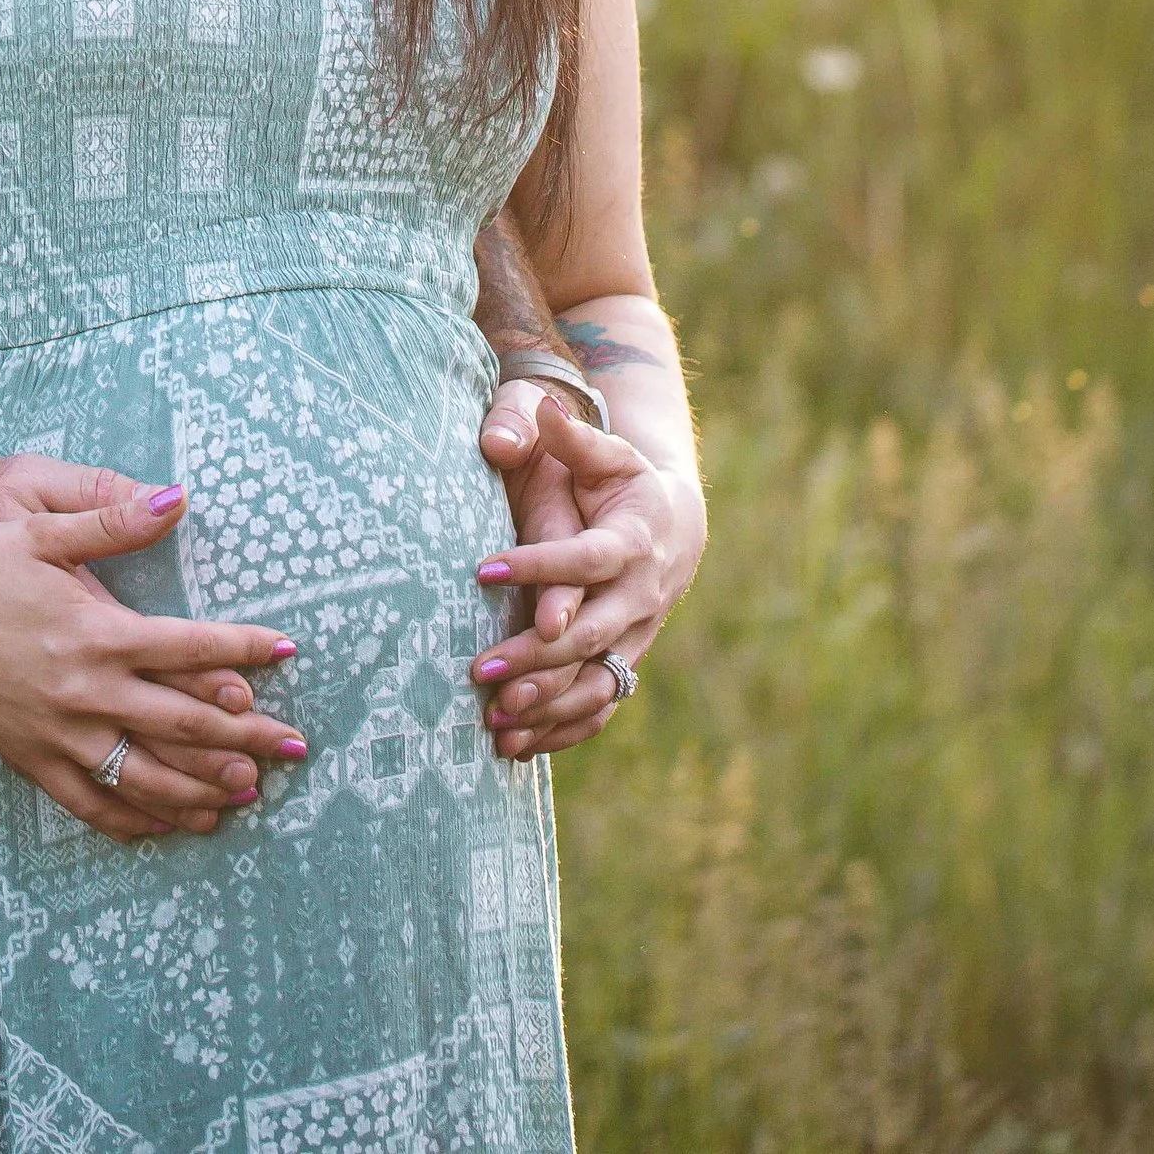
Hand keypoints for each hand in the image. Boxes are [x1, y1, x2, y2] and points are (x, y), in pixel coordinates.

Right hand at [0, 473, 304, 840]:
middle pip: (185, 723)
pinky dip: (136, 819)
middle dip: (247, 737)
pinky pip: (92, 803)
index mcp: (96, 632)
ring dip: (204, 789)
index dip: (243, 650)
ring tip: (248, 796)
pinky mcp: (31, 759)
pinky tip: (168, 825)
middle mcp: (85, 692)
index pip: (190, 647)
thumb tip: (177, 497)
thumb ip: (112, 519)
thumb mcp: (40, 527)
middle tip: (296, 749)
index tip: (287, 652)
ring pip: (147, 775)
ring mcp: (58, 734)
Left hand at [470, 396, 705, 758]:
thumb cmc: (623, 483)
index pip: (585, 559)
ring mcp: (635, 640)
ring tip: (493, 716)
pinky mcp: (624, 667)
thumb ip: (571, 435)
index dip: (539, 566)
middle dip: (535, 654)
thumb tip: (542, 407)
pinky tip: (514, 746)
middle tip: (479, 668)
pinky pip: (598, 710)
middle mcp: (638, 599)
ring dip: (546, 703)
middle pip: (589, 634)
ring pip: (594, 683)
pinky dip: (560, 731)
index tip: (482, 568)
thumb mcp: (604, 453)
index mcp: (632, 542)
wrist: (674, 530)